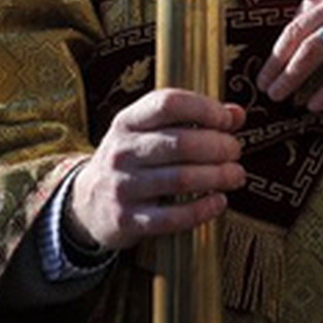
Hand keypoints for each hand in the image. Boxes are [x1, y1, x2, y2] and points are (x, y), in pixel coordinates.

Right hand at [65, 89, 244, 252]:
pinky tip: (218, 202)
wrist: (86, 202)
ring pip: (180, 179)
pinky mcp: (127, 220)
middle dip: (218, 147)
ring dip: (217, 177)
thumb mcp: (150, 132)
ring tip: (235, 175)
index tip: (227, 121)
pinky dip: (202, 209)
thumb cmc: (131, 160)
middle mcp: (122, 151)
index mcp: (128, 121)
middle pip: (181, 143)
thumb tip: (236, 114)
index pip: (168, 103)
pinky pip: (172, 217)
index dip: (205, 109)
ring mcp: (122, 186)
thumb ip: (192, 119)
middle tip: (235, 151)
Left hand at [256, 0, 322, 112]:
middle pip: (297, 33)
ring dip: (292, 75)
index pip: (298, 18)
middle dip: (276, 61)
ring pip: (313, 49)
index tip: (269, 65)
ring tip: (278, 96)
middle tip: (262, 84)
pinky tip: (316, 105)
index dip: (281, 44)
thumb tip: (313, 26)